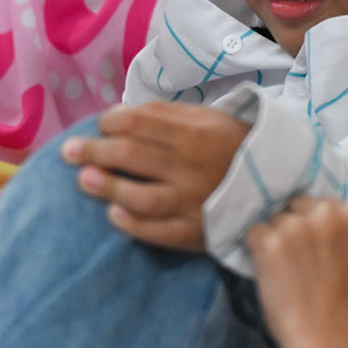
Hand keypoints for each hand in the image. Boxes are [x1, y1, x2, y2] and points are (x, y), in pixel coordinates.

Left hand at [62, 103, 250, 250]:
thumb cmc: (234, 145)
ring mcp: (192, 203)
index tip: (99, 125)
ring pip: (139, 196)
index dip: (110, 122)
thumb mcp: (208, 118)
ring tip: (83, 180)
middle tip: (68, 152)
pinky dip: (133, 224)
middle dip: (93, 151)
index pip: (137, 123)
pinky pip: (158, 232)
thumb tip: (120, 114)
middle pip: (130, 155)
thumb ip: (167, 115)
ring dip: (106, 187)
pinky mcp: (196, 233)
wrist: (279, 184)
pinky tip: (113, 215)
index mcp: (193, 133)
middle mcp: (190, 167)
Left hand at [248, 197, 347, 347]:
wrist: (325, 338)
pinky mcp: (270, 242)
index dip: (308, 226)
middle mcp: (324, 213)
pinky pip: (253, 233)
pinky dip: (256, 251)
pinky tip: (271, 272)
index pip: (314, 203)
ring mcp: (296, 226)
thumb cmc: (337, 304)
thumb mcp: (347, 254)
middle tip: (297, 262)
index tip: (311, 248)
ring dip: (273, 241)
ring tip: (285, 271)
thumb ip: (329, 231)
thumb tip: (300, 215)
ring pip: (271, 221)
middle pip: (291, 209)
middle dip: (290, 229)